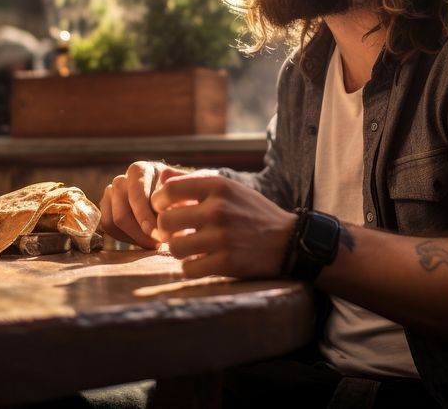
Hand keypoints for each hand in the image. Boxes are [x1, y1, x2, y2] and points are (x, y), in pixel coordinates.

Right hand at [99, 161, 188, 248]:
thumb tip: (166, 201)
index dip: (146, 219)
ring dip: (132, 237)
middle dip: (139, 233)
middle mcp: (121, 180)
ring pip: (111, 222)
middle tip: (157, 244)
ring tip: (152, 243)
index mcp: (139, 170)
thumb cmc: (179, 193)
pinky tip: (141, 240)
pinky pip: (107, 227)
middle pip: (121, 214)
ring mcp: (110, 193)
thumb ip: (178, 195)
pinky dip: (123, 238)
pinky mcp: (106, 207)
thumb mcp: (183, 190)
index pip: (136, 197)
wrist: (171, 196)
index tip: (160, 235)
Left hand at [151, 170, 296, 278]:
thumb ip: (194, 182)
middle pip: (165, 220)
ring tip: (190, 248)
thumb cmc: (252, 212)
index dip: (159, 202)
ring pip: (174, 247)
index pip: (168, 189)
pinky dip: (191, 267)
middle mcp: (218, 209)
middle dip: (166, 229)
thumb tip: (160, 178)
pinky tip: (201, 261)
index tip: (164, 210)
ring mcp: (222, 237)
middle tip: (176, 232)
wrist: (288, 241)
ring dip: (179, 250)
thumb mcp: (229, 188)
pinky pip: (188, 268)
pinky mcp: (226, 263)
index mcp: (218, 186)